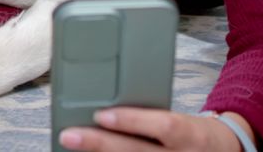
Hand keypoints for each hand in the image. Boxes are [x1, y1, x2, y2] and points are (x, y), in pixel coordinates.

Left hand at [58, 107, 252, 150]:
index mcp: (191, 135)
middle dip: (101, 144)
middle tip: (69, 136)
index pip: (164, 126)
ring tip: (73, 151)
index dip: (132, 121)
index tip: (102, 114)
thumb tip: (103, 114)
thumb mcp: (180, 121)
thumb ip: (148, 119)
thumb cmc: (192, 134)